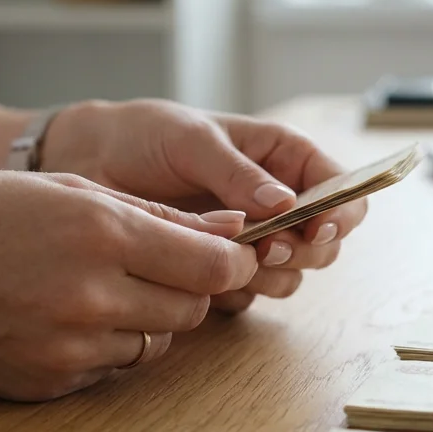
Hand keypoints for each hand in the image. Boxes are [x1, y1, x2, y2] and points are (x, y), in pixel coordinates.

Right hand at [0, 170, 256, 400]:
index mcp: (101, 233)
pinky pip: (107, 371)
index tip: (226, 255)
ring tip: (88, 288)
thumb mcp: (63, 187)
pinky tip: (53, 317)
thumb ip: (155, 213)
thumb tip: (233, 230)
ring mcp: (68, 348)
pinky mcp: (45, 384)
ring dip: (142, 320)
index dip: (231, 261)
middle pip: (193, 311)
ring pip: (153, 345)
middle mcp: (92, 296)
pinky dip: (99, 347)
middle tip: (148, 266)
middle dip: (185, 289)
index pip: (214, 267)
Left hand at [40, 99, 368, 312]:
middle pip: (325, 243)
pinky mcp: (222, 271)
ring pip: (292, 275)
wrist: (90, 164)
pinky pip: (249, 294)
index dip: (341, 212)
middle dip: (303, 250)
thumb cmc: (143, 136)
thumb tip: (284, 204)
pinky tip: (202, 273)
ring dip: (271, 275)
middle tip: (264, 248)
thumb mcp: (191, 141)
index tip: (317, 227)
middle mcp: (277, 202)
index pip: (342, 189)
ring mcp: (253, 240)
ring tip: (231, 258)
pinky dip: (235, 291)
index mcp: (283, 158)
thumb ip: (238, 173)